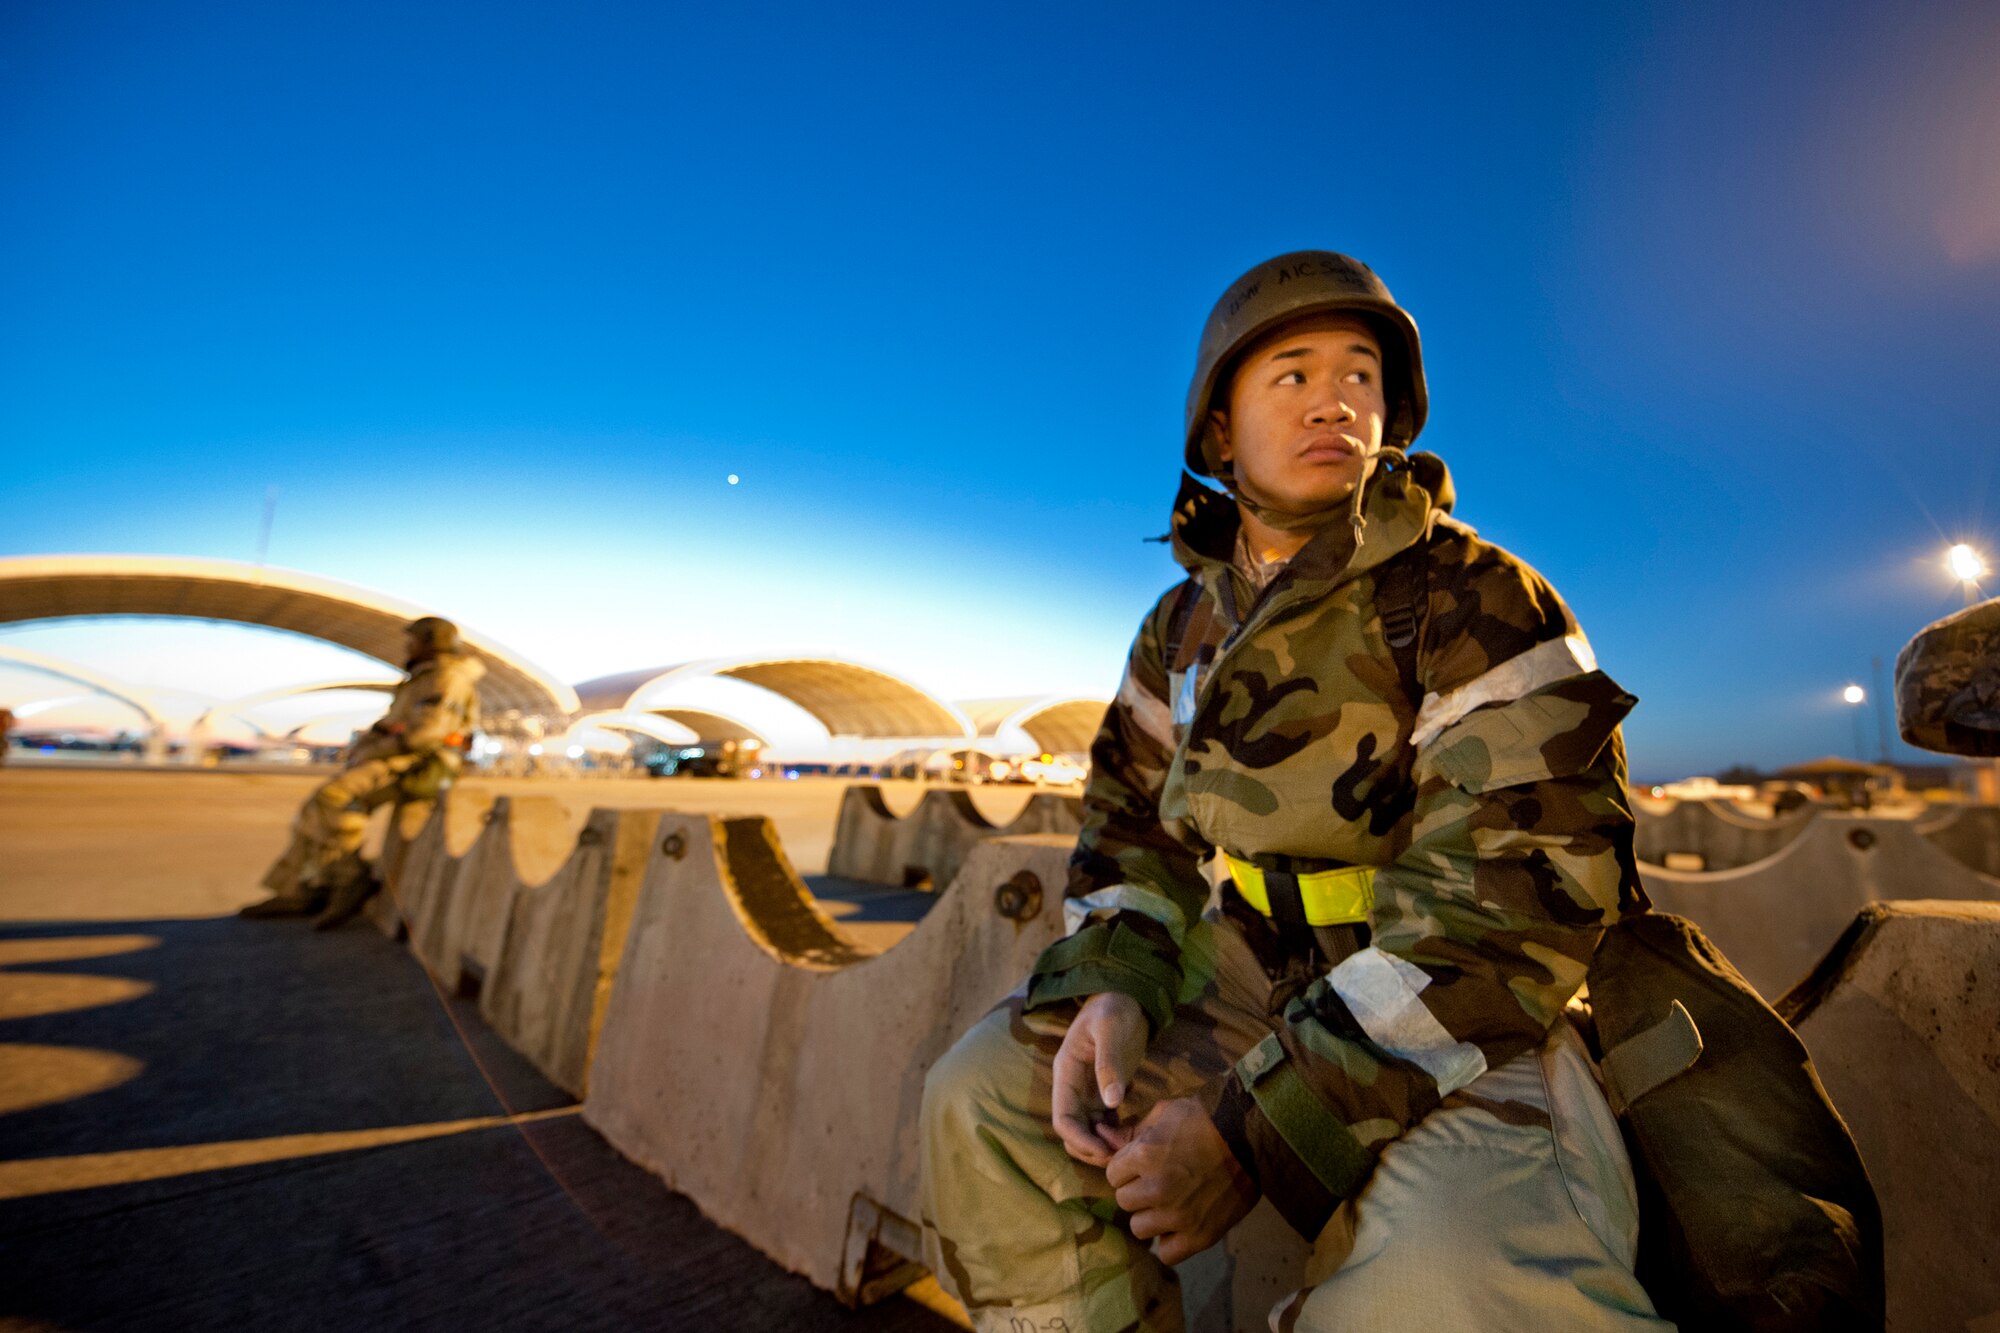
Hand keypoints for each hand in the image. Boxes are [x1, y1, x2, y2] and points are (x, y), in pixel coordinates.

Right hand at [1050, 992, 1148, 1166]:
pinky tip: (1133, 1138)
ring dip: (1103, 1145)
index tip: (1104, 1151)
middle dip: (1091, 1149)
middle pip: (1073, 1131)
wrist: (1126, 996)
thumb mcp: (1110, 1029)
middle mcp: (1073, 1087)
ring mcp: (1089, 1091)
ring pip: (1088, 1131)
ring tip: (1128, 1151)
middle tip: (1120, 1157)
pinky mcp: (1105, 1092)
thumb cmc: (1113, 1007)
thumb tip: (1111, 1102)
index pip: (1063, 1118)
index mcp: (1067, 1073)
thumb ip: (1109, 1064)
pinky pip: (1104, 1123)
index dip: (1080, 1140)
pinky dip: (1114, 1134)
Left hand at [1105, 1097, 1257, 1264]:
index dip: (1128, 1168)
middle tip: (1158, 1182)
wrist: (1252, 1137)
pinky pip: (1167, 1253)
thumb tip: (1100, 1138)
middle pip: (1124, 1201)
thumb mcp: (1166, 1113)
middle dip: (1137, 1191)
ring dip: (1151, 1217)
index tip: (1144, 1164)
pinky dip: (1171, 1242)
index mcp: (1145, 1155)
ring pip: (1140, 1228)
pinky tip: (1180, 1225)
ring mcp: (1178, 1215)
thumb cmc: (1206, 1119)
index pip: (1113, 1174)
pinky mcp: (1200, 1236)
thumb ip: (1131, 1132)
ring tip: (1170, 1203)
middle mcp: (1157, 1188)